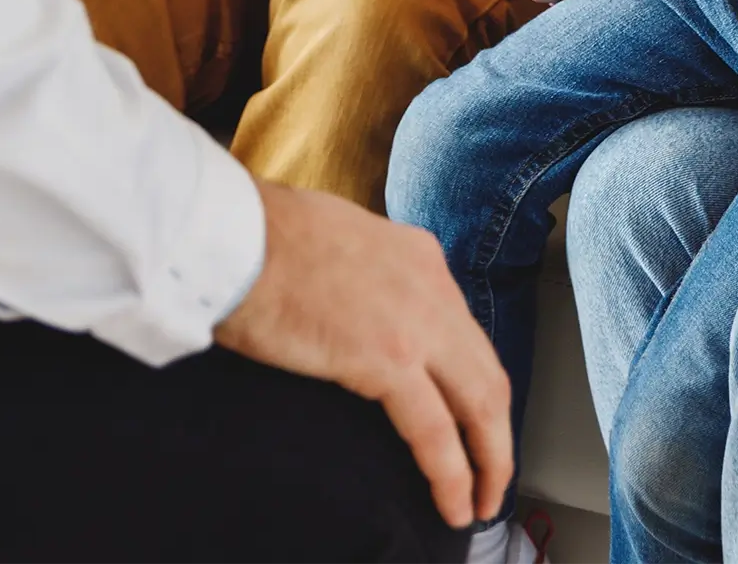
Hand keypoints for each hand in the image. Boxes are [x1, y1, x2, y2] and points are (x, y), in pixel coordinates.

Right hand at [215, 180, 512, 528]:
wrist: (240, 234)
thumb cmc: (267, 238)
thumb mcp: (342, 243)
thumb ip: (366, 280)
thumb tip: (358, 315)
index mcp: (420, 256)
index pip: (466, 333)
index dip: (474, 385)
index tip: (475, 424)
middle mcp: (433, 285)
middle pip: (487, 372)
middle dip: (497, 433)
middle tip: (495, 477)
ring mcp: (417, 320)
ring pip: (478, 403)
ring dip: (488, 460)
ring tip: (482, 503)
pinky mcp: (388, 357)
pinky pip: (434, 429)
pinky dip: (452, 473)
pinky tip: (454, 503)